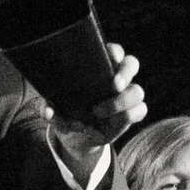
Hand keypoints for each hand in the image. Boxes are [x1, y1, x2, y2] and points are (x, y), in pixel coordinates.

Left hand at [47, 42, 146, 161]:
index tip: (111, 57)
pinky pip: (141, 110)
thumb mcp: (55, 110)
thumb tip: (48, 110)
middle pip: (132, 64)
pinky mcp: (131, 113)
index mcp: (100, 67)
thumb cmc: (67, 113)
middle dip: (125, 73)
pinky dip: (127, 116)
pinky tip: (110, 122)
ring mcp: (126, 96)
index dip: (115, 52)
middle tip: (114, 86)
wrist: (78, 137)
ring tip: (98, 112)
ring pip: (138, 91)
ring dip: (120, 102)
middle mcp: (117, 78)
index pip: (114, 51)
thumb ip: (48, 109)